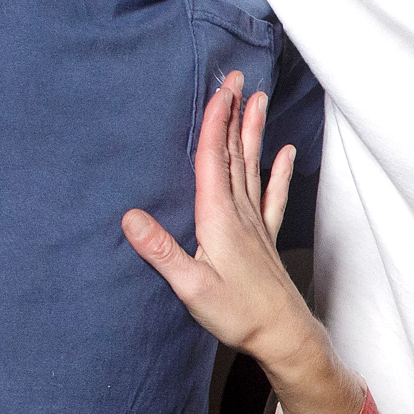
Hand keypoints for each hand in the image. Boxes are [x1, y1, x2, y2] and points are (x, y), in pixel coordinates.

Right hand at [121, 72, 317, 363]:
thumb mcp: (190, 288)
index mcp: (218, 219)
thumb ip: (161, 252)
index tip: (219, 89)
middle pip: (233, 154)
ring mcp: (255, 225)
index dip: (214, 122)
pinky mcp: (265, 239)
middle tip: (237, 78)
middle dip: (234, 114)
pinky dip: (277, 171)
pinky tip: (284, 153)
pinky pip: (272, 196)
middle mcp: (239, 214)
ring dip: (252, 132)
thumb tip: (129, 218)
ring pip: (252, 167)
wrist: (283, 336)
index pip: (212, 160)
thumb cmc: (238, 315)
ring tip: (258, 100)